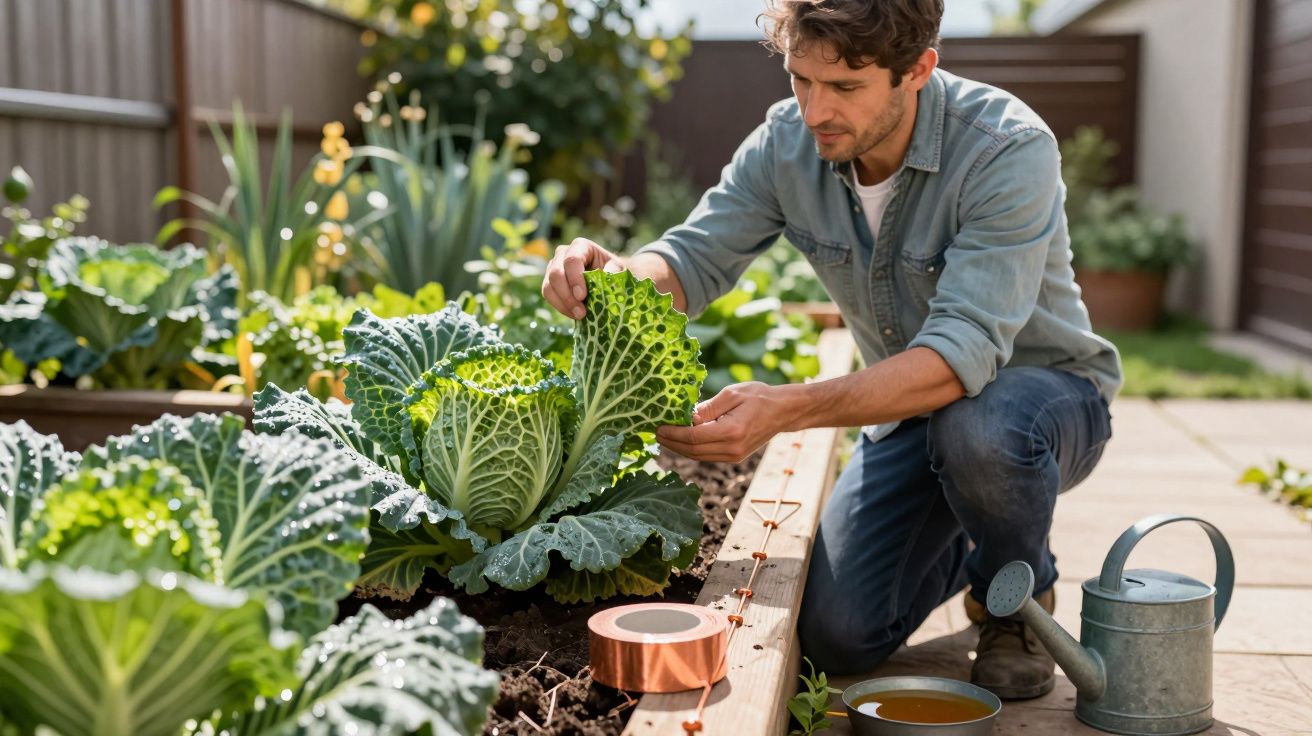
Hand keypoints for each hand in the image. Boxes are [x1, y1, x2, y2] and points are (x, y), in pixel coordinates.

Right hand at [541, 237, 624, 318]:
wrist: (604, 277)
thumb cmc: (611, 270)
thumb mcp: (618, 268)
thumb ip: (614, 270)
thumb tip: (606, 275)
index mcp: (580, 246)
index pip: (572, 260)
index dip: (574, 278)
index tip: (582, 296)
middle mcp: (563, 253)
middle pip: (556, 273)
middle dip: (567, 295)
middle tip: (581, 312)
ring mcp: (553, 267)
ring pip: (549, 286)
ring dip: (563, 303)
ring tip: (579, 315)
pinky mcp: (550, 281)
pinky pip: (548, 295)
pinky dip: (560, 306)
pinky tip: (573, 314)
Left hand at [655, 382, 791, 462]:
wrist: (783, 411)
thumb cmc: (758, 396)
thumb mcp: (731, 394)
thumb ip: (707, 408)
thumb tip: (686, 418)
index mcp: (731, 431)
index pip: (693, 437)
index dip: (672, 434)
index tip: (658, 427)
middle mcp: (732, 449)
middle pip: (692, 451)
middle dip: (671, 443)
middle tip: (655, 433)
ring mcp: (734, 456)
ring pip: (698, 456)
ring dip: (679, 448)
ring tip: (665, 437)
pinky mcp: (735, 457)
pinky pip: (707, 455)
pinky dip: (692, 449)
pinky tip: (682, 439)